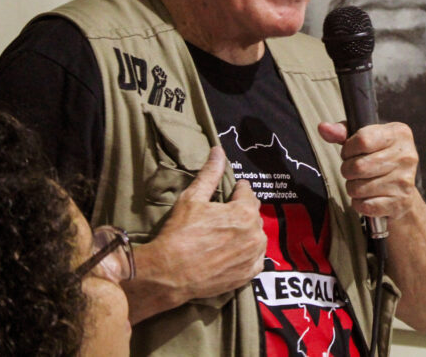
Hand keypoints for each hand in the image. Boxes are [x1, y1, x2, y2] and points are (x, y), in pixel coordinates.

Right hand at [124, 146, 265, 321]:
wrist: (170, 274)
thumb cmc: (180, 233)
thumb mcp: (192, 198)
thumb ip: (210, 174)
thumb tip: (218, 151)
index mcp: (244, 212)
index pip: (247, 193)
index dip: (238, 190)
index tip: (231, 191)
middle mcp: (255, 234)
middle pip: (253, 214)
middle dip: (242, 211)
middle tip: (224, 214)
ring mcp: (253, 256)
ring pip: (256, 236)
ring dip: (246, 232)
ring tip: (227, 233)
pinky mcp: (248, 274)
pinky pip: (255, 258)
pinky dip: (247, 254)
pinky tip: (233, 252)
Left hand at [317, 121, 419, 221]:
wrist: (403, 190)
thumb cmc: (379, 158)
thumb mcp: (365, 139)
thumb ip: (343, 132)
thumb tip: (323, 128)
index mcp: (399, 133)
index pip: (362, 140)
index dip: (348, 149)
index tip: (350, 153)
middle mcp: (407, 156)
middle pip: (358, 166)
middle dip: (347, 170)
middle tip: (353, 171)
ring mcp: (405, 181)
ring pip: (358, 188)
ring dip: (352, 187)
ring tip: (362, 183)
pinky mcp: (400, 203)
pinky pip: (364, 205)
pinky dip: (359, 203)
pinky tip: (369, 197)